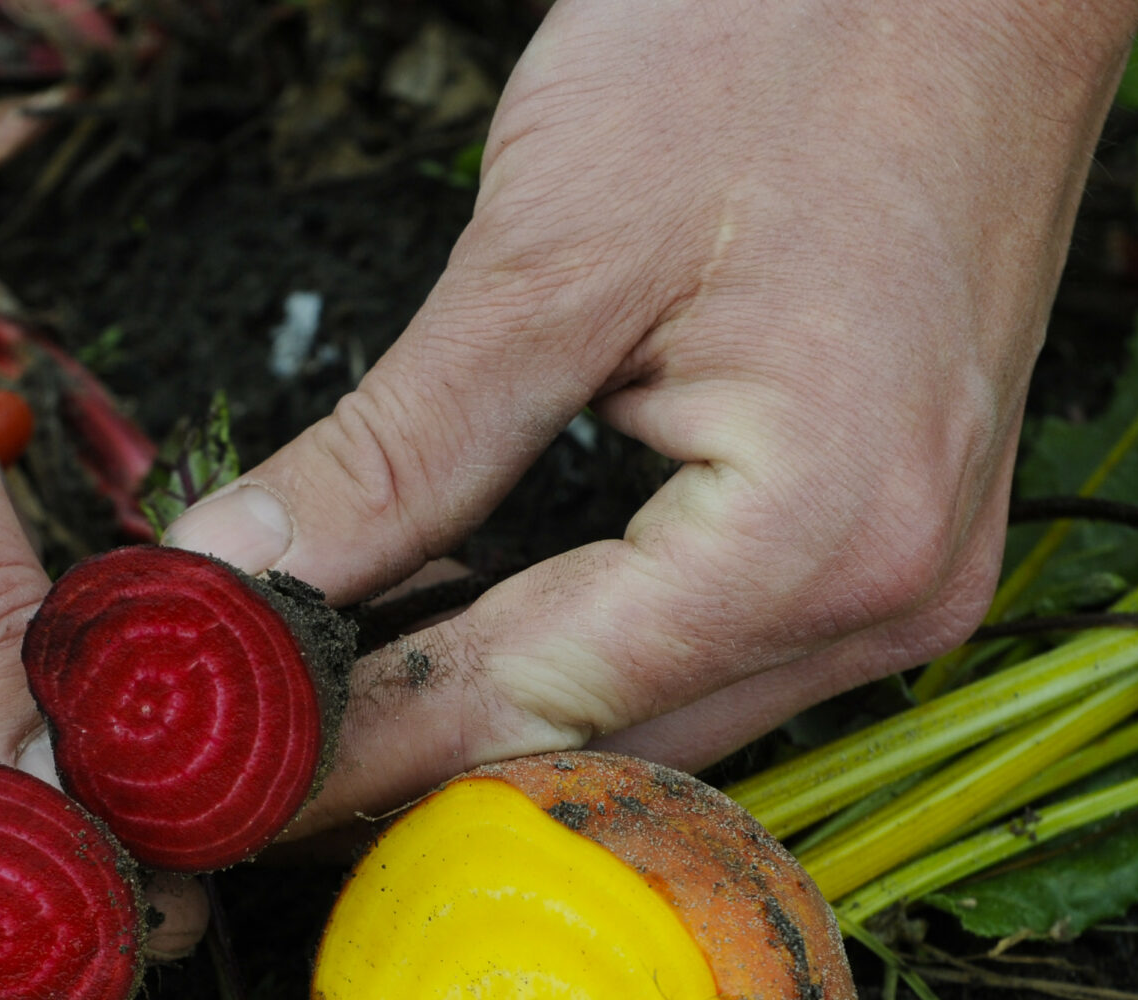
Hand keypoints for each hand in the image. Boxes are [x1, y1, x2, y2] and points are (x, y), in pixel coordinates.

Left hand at [164, 0, 1137, 835]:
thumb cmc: (791, 43)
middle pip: (602, 748)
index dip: (360, 750)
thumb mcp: (553, 255)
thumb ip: (397, 450)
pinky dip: (579, 659)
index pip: (535, 702)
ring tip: (329, 705)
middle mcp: (891, 598)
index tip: (227, 787)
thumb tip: (241, 573)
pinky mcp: (893, 549)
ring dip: (495, 718)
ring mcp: (910, 584)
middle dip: (417, 757)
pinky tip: (460, 626)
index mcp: (825, 534)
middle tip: (254, 761)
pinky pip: (710, 658)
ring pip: (655, 723)